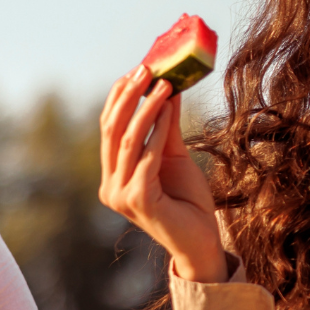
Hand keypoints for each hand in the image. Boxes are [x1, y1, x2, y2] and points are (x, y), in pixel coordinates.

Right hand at [98, 67, 225, 282]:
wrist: (201, 241)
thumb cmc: (187, 202)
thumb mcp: (174, 155)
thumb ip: (166, 126)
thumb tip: (167, 88)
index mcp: (112, 176)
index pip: (107, 129)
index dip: (118, 98)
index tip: (134, 71)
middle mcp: (109, 186)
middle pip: (112, 131)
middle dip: (128, 96)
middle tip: (145, 69)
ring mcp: (120, 195)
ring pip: (128, 141)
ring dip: (147, 108)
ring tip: (164, 84)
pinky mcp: (137, 200)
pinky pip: (147, 156)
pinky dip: (157, 131)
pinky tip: (168, 111)